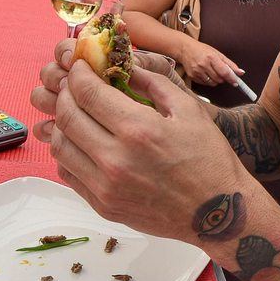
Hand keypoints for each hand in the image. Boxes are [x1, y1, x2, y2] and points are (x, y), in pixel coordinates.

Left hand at [36, 59, 246, 240]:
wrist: (219, 214)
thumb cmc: (210, 161)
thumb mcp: (190, 110)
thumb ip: (153, 83)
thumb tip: (124, 67)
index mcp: (139, 130)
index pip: (87, 93)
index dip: (78, 74)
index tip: (80, 67)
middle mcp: (116, 159)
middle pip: (67, 116)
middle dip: (66, 94)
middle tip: (75, 87)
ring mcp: (106, 186)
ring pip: (60, 146)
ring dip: (62, 124)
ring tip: (76, 114)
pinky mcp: (104, 206)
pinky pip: (68, 173)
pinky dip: (68, 153)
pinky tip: (83, 143)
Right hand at [178, 41, 243, 87]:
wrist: (185, 49)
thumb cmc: (202, 50)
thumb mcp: (218, 53)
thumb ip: (230, 64)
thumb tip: (241, 72)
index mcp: (211, 57)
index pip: (224, 72)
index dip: (231, 79)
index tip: (236, 82)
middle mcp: (203, 65)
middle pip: (219, 79)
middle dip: (223, 78)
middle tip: (221, 72)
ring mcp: (197, 71)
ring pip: (213, 83)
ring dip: (216, 80)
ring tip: (212, 71)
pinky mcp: (192, 76)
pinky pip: (205, 83)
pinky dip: (208, 80)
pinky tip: (205, 73)